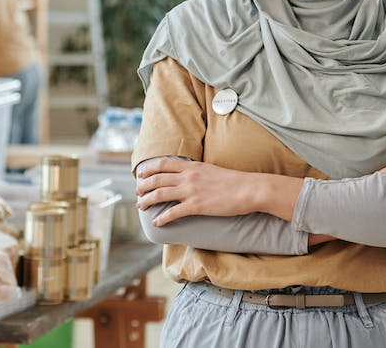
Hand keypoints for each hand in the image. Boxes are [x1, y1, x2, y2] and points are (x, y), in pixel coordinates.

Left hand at [135, 158, 260, 225]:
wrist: (249, 189)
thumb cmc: (234, 181)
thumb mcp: (211, 170)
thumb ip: (197, 172)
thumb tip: (187, 176)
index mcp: (192, 166)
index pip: (163, 163)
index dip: (149, 169)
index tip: (141, 174)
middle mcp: (188, 176)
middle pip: (157, 178)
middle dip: (143, 186)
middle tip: (137, 192)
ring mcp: (191, 191)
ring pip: (160, 194)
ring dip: (146, 201)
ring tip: (140, 206)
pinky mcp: (196, 206)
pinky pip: (173, 212)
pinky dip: (161, 218)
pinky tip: (156, 222)